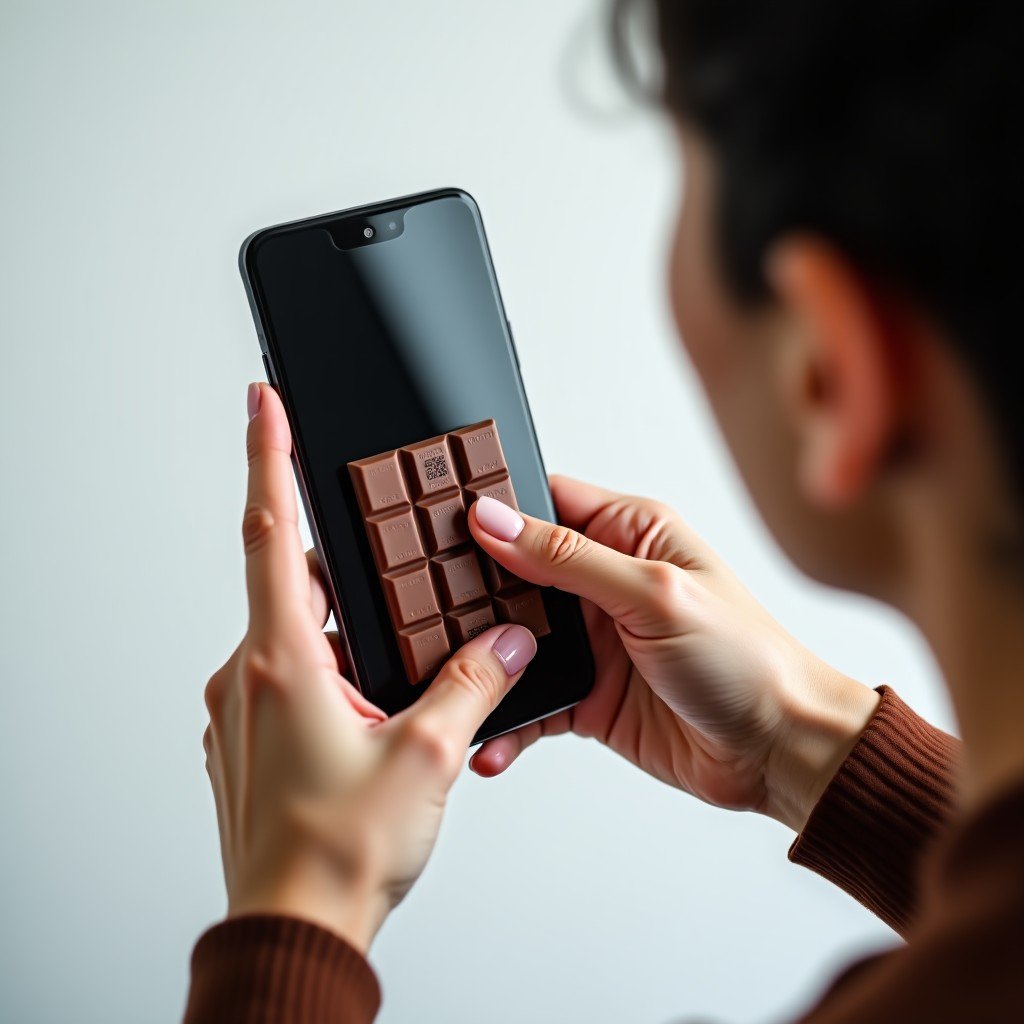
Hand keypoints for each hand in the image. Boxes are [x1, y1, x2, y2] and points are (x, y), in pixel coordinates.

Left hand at [202, 383, 536, 952]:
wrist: (296, 931)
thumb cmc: (340, 853)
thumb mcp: (428, 754)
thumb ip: (472, 681)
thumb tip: (504, 638)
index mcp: (282, 661)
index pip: (268, 532)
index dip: (267, 457)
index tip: (261, 402)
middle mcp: (248, 676)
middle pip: (293, 586)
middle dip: (346, 572)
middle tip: (395, 574)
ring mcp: (241, 712)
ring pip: (295, 638)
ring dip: (344, 636)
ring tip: (396, 668)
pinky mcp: (249, 742)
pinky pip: (289, 680)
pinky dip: (328, 675)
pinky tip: (371, 709)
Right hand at [468, 478, 879, 830]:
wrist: (781, 751)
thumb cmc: (746, 659)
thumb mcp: (654, 595)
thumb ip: (568, 558)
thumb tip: (494, 521)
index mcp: (629, 534)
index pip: (543, 503)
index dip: (492, 510)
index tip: (438, 522)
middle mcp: (605, 581)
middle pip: (515, 572)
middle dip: (471, 592)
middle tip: (420, 606)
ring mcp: (594, 640)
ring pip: (514, 638)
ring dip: (485, 660)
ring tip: (447, 677)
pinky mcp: (588, 695)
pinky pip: (532, 701)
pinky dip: (508, 720)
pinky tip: (490, 738)